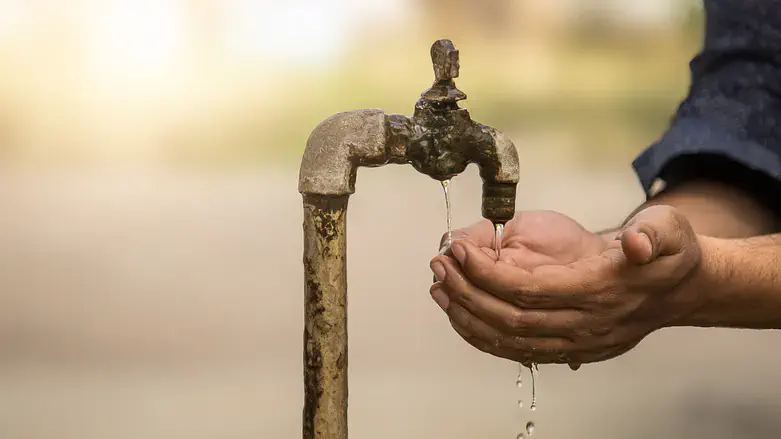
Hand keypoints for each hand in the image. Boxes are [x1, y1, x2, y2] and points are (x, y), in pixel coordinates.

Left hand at [429, 205, 702, 366]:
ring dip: (467, 317)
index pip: (530, 290)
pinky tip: (459, 313)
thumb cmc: (666, 253)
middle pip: (511, 319)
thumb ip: (653, 234)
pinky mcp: (571, 350)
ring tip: (438, 288)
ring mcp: (578, 343)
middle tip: (438, 265)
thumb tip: (635, 244)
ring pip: (509, 341)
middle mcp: (586, 324)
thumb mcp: (669, 230)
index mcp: (601, 290)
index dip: (487, 272)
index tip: (458, 249)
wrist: (677, 290)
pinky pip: (517, 350)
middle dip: (467, 293)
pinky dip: (482, 335)